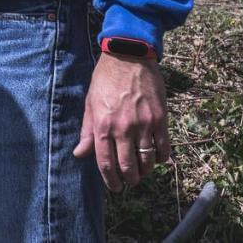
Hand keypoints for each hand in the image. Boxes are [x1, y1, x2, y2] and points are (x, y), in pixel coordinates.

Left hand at [74, 53, 170, 190]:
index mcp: (103, 125)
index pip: (106, 162)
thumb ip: (87, 131)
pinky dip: (161, 158)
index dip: (110, 179)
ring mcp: (144, 124)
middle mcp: (123, 128)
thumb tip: (79, 154)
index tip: (114, 187)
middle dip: (129, 180)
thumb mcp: (90, 103)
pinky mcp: (160, 118)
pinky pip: (163, 147)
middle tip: (129, 183)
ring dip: (145, 172)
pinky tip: (157, 159)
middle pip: (128, 166)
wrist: (128, 56)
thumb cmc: (105, 79)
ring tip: (142, 173)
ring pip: (147, 161)